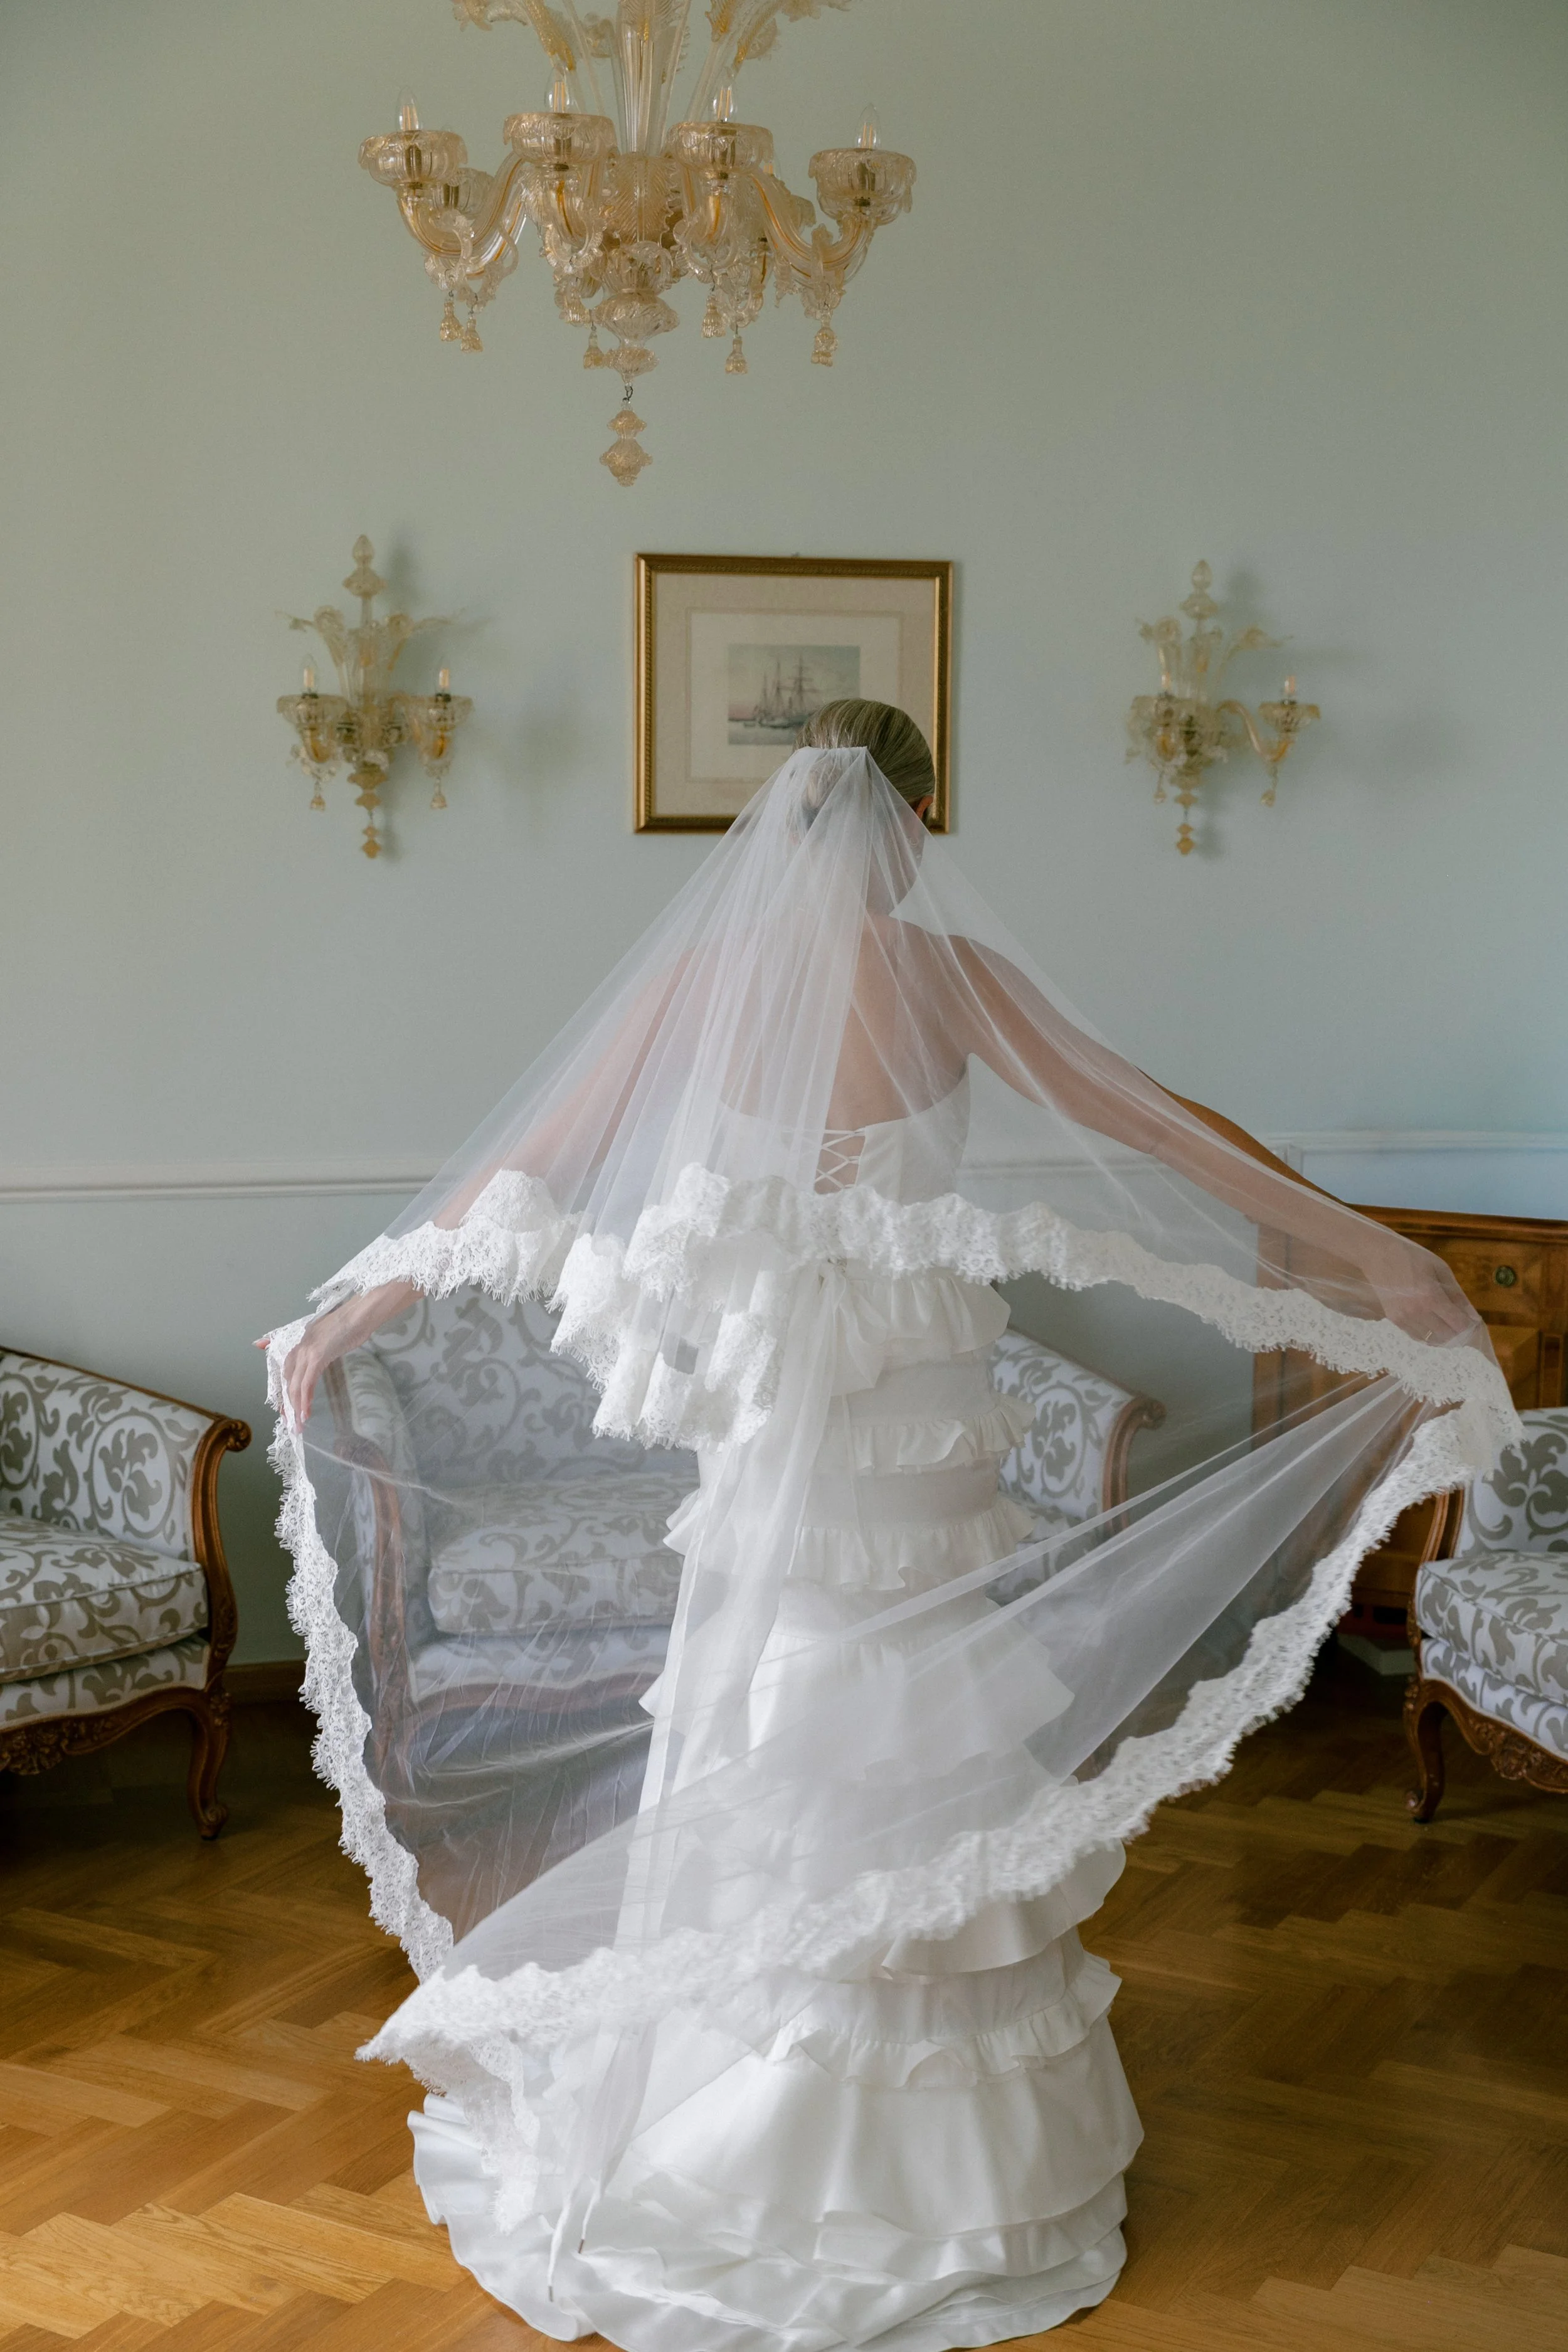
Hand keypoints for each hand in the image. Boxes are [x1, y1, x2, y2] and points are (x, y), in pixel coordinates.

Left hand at [255, 1279, 419, 1428]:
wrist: (360, 1315)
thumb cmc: (349, 1325)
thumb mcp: (326, 1337)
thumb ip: (312, 1348)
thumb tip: (284, 1350)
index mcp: (299, 1343)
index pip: (286, 1371)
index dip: (285, 1391)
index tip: (286, 1409)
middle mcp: (298, 1347)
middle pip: (287, 1380)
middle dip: (287, 1403)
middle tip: (290, 1422)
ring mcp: (306, 1352)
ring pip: (295, 1384)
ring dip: (295, 1406)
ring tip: (298, 1424)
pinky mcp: (317, 1356)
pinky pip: (307, 1383)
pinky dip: (305, 1399)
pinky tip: (305, 1412)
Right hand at [1355, 1227, 1475, 1345]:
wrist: (1378, 1256)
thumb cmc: (1412, 1257)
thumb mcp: (1440, 1269)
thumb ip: (1456, 1294)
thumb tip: (1472, 1315)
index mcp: (1431, 1296)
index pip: (1458, 1323)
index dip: (1469, 1326)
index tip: (1473, 1322)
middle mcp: (1418, 1312)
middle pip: (1447, 1336)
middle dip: (1459, 1334)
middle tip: (1463, 1326)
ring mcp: (1404, 1318)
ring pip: (1432, 1340)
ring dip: (1444, 1337)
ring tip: (1449, 1327)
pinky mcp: (1395, 1320)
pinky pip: (1417, 1337)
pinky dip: (1429, 1336)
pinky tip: (1434, 1328)